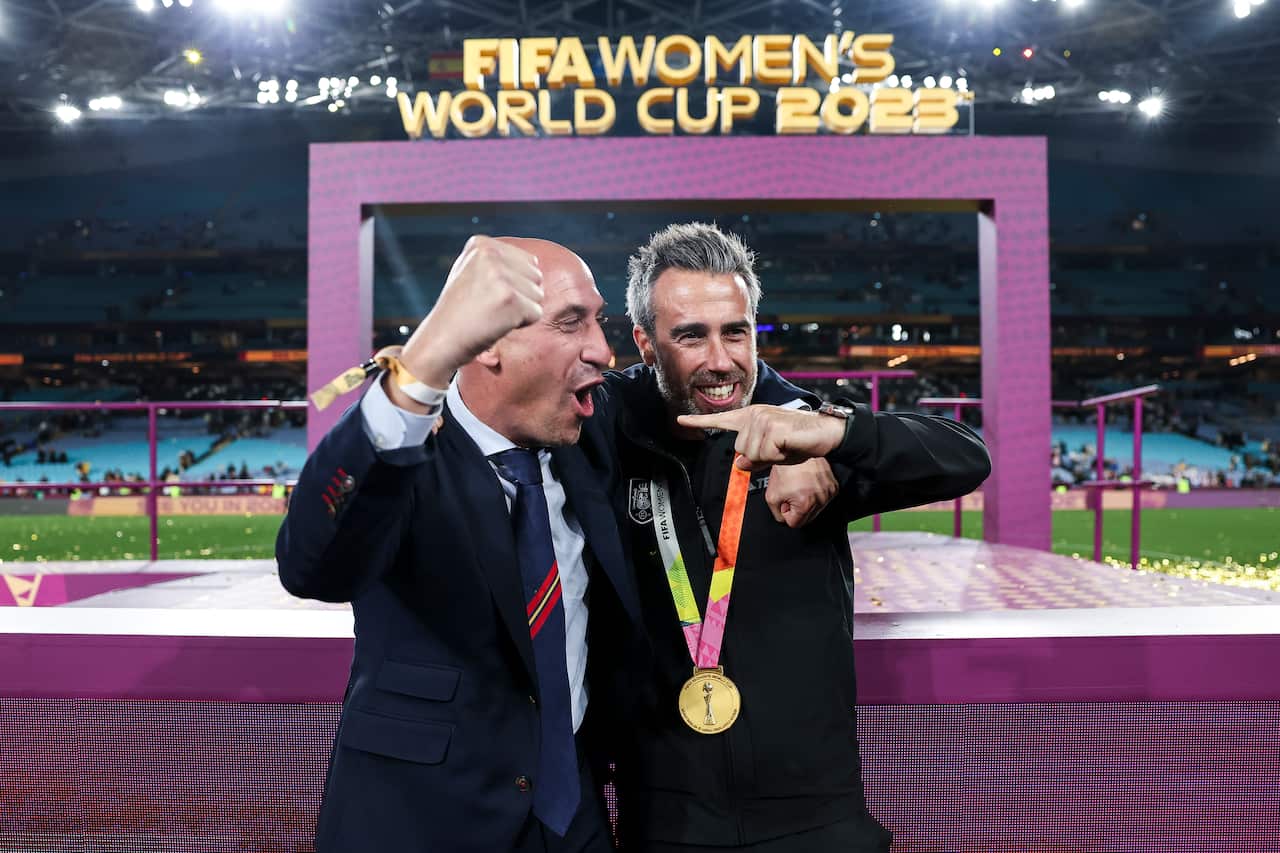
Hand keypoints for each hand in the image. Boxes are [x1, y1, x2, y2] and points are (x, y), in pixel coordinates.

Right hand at [400, 236, 543, 388]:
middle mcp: (490, 254)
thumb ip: (498, 261)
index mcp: (481, 244)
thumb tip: (534, 261)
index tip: (485, 294)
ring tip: (492, 314)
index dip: (513, 284)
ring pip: (538, 294)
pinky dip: (521, 324)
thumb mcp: (471, 272)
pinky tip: (497, 324)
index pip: (528, 261)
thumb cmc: (460, 311)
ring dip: (521, 310)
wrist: (441, 340)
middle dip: (521, 296)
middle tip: (490, 307)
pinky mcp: (510, 298)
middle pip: (536, 276)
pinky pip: (536, 313)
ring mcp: (500, 275)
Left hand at [676, 405, 845, 470]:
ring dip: (770, 458)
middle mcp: (754, 414)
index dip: (698, 422)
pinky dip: (777, 457)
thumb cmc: (800, 442)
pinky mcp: (772, 427)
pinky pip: (764, 455)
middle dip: (760, 457)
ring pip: (751, 454)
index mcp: (751, 418)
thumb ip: (754, 458)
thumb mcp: (773, 454)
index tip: (680, 420)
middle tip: (781, 449)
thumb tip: (740, 464)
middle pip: (740, 451)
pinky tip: (789, 446)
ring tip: (787, 446)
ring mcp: (762, 419)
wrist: (826, 432)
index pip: (721, 421)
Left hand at [766, 457, 837, 527]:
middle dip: (796, 509)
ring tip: (799, 486)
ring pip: (816, 509)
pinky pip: (823, 499)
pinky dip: (815, 495)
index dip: (786, 513)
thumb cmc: (786, 469)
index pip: (794, 523)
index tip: (784, 501)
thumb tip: (784, 518)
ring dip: (806, 502)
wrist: (798, 449)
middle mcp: (821, 500)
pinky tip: (808, 484)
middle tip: (790, 493)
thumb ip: (776, 513)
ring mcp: (829, 493)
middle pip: (807, 518)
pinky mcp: (834, 486)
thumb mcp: (771, 495)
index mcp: (806, 504)